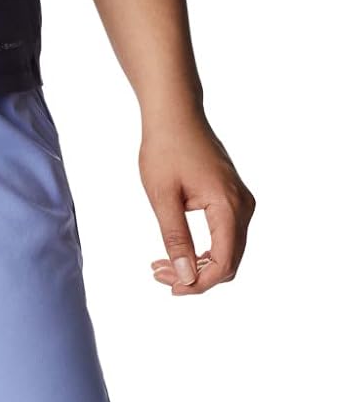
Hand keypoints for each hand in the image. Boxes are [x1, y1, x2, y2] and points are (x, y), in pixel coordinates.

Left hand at [140, 114, 254, 295]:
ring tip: (160, 266)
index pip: (224, 262)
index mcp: (228, 205)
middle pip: (229, 262)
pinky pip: (226, 238)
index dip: (199, 283)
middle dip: (196, 277)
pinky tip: (174, 253)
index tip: (170, 287)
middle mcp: (243, 206)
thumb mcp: (163, 198)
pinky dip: (203, 252)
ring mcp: (241, 203)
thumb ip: (176, 239)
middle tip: (159, 275)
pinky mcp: (233, 201)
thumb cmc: (166, 150)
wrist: (176, 115)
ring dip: (197, 266)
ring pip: (228, 253)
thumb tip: (186, 277)